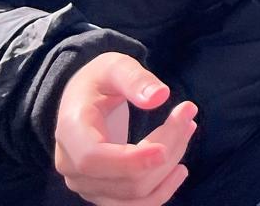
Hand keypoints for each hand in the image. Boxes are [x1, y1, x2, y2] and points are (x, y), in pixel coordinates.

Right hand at [54, 51, 196, 205]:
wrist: (82, 99)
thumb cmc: (99, 80)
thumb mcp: (115, 66)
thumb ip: (135, 78)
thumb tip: (160, 97)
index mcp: (71, 131)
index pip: (94, 159)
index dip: (131, 161)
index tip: (165, 148)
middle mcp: (71, 166)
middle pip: (126, 179)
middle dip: (166, 150)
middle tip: (188, 114)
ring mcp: (85, 185)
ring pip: (135, 195)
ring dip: (169, 168)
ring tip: (188, 131)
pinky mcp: (101, 193)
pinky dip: (161, 190)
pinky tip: (179, 168)